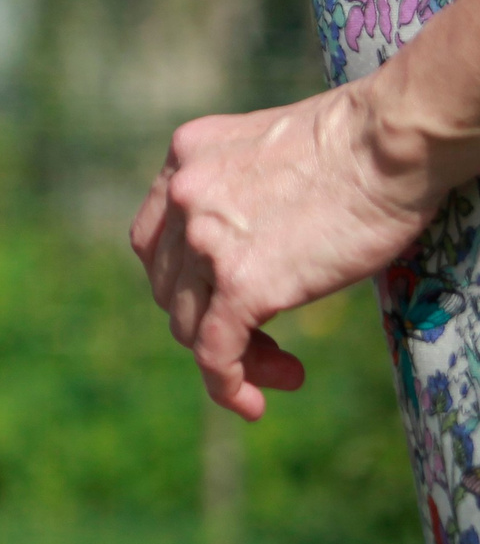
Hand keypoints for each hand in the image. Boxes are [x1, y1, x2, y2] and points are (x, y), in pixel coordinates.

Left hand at [130, 80, 437, 418]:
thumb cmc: (358, 142)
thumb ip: (242, 187)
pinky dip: (227, 384)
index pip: (156, 239)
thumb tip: (253, 234)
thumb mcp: (269, 150)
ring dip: (231, 357)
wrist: (388, 141)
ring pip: (188, 324)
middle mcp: (182, 196)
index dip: (183, 281)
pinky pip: (214, 351)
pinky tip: (253, 402)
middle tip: (266, 345)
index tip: (223, 301)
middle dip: (208, 322)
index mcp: (184, 158)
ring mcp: (205, 240)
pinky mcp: (242, 284)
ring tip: (283, 371)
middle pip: (170, 285)